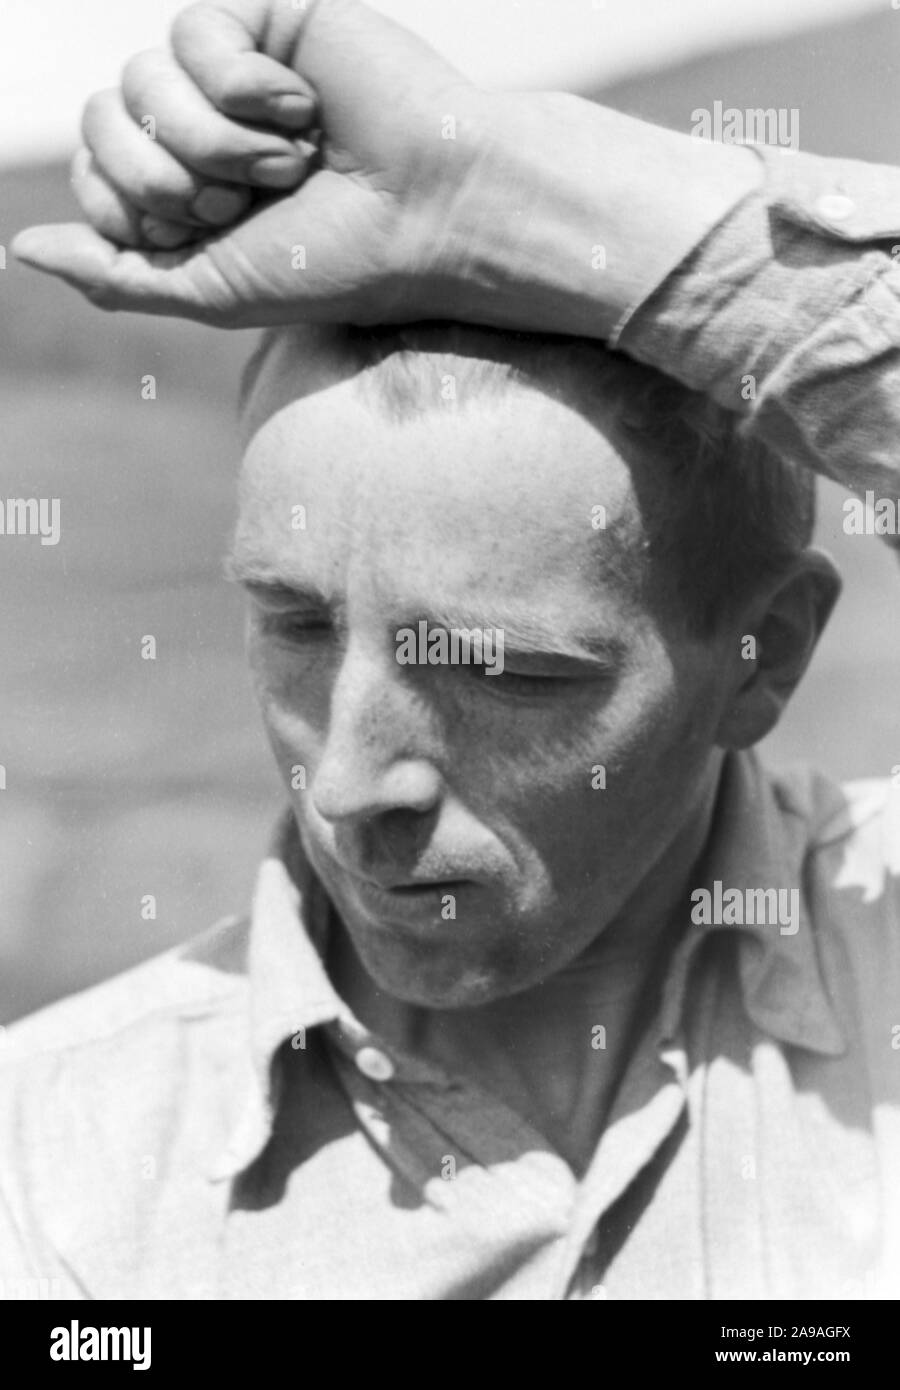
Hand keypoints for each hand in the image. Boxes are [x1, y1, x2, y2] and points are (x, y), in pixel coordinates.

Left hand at [12, 0, 493, 326]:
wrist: (427, 218)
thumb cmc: (333, 264)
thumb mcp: (209, 291)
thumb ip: (114, 276)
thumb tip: (20, 250)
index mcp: (181, 185)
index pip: (93, 177)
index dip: (142, 213)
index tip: (221, 233)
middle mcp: (195, 122)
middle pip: (103, 126)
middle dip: (175, 182)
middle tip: (254, 199)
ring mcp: (226, 68)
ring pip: (142, 82)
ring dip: (218, 144)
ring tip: (291, 160)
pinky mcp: (262, 16)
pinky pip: (194, 34)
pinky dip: (247, 89)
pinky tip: (303, 108)